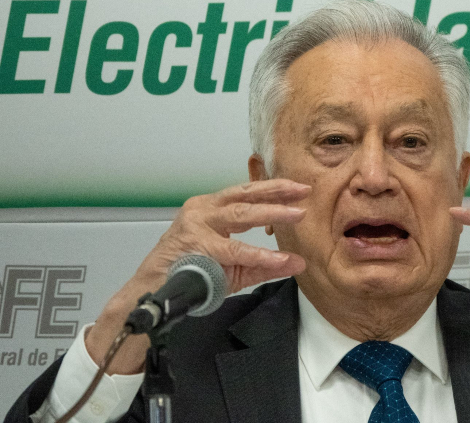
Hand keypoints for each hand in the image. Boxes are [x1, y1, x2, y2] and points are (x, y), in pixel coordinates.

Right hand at [86, 179, 310, 373]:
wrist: (156, 292)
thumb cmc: (191, 273)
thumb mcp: (234, 267)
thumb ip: (266, 264)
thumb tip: (299, 263)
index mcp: (211, 209)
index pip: (245, 193)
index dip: (272, 189)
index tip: (298, 188)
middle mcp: (204, 210)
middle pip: (245, 195)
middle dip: (277, 192)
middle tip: (303, 191)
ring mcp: (198, 225)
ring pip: (241, 214)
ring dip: (272, 213)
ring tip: (297, 215)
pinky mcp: (198, 245)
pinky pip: (235, 250)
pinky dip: (259, 254)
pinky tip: (279, 258)